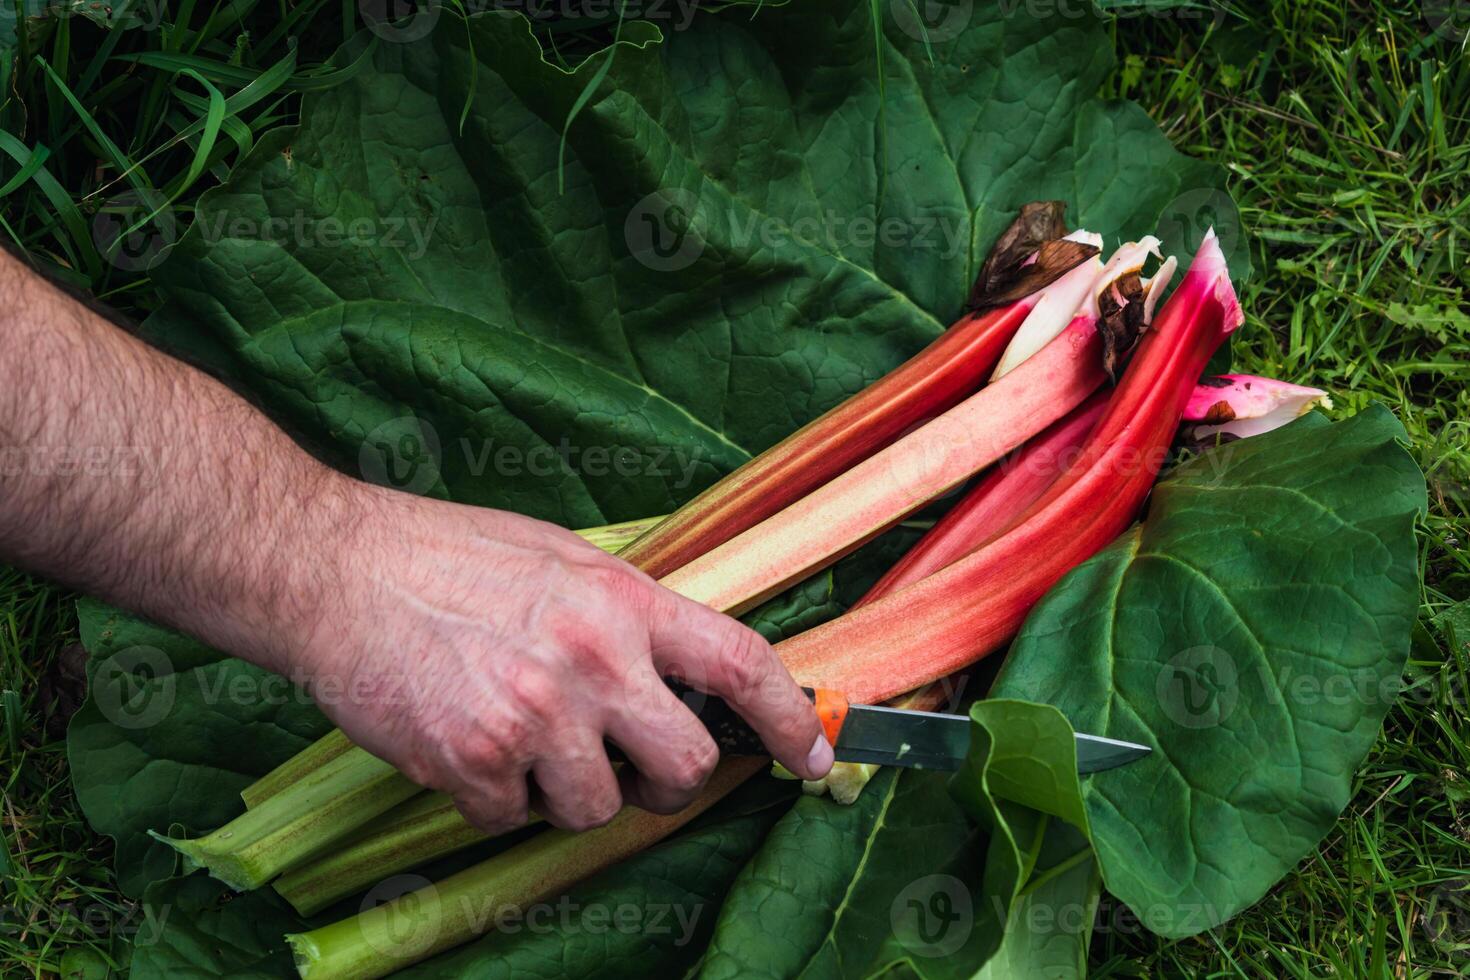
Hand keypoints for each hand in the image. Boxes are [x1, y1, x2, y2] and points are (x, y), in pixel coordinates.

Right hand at [288, 477, 834, 833]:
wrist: (336, 571)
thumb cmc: (449, 557)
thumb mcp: (563, 560)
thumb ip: (628, 616)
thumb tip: (681, 673)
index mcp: (623, 601)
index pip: (741, 663)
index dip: (792, 715)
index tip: (815, 752)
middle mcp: (593, 660)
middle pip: (684, 766)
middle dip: (667, 782)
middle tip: (630, 767)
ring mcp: (534, 715)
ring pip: (596, 809)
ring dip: (566, 793)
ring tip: (519, 739)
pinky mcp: (473, 761)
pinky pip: (513, 820)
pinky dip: (495, 800)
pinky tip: (465, 744)